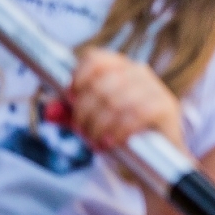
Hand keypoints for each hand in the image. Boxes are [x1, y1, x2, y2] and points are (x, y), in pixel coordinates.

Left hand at [68, 48, 184, 152]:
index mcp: (119, 68)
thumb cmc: (122, 132)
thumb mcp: (92, 121)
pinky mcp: (165, 106)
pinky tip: (112, 141)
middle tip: (82, 132)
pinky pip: (136, 114)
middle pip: (100, 84)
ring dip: (99, 125)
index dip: (78, 77)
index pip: (94, 58)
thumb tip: (49, 110)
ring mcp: (154, 88)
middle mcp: (138, 72)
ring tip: (96, 141)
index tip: (71, 98)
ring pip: (115, 101)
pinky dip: (118, 130)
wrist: (158, 156)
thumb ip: (70, 115)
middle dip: (84, 112)